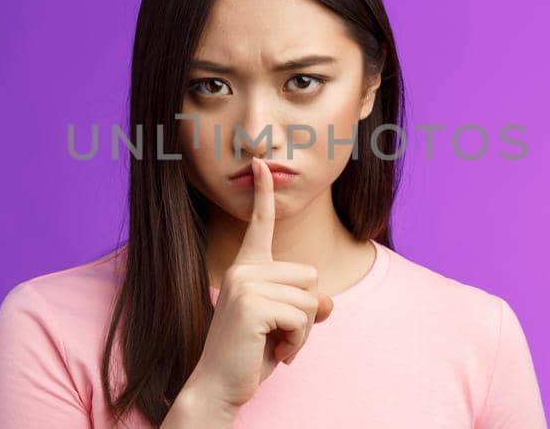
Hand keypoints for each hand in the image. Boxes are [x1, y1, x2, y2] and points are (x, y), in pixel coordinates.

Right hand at [181, 156, 335, 412]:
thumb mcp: (285, 326)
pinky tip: (276, 352)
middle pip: (310, 276)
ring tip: (277, 345)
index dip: (263, 196)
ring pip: (310, 299)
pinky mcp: (252, 304)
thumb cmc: (250, 355)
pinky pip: (302, 316)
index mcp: (247, 269)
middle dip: (306, 313)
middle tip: (280, 337)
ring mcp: (245, 285)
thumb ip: (306, 308)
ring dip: (303, 332)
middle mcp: (244, 270)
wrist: (220, 386)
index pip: (260, 226)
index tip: (262, 163)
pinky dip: (297, 341)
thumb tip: (329, 304)